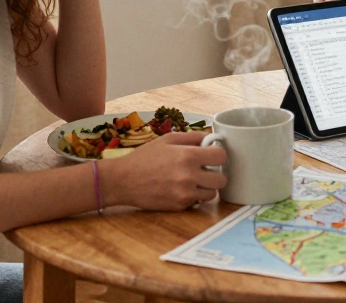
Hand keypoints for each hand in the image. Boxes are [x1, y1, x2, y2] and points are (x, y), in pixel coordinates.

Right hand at [101, 131, 226, 209]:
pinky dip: (193, 196)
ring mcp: (185, 194)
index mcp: (188, 156)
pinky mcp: (179, 207)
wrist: (123, 181)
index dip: (217, 155)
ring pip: (212, 194)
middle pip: (221, 180)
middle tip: (204, 170)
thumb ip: (192, 137)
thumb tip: (211, 139)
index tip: (211, 155)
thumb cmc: (145, 157)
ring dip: (206, 187)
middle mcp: (189, 176)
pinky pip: (197, 202)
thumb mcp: (168, 140)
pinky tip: (180, 189)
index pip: (221, 156)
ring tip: (193, 180)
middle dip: (215, 174)